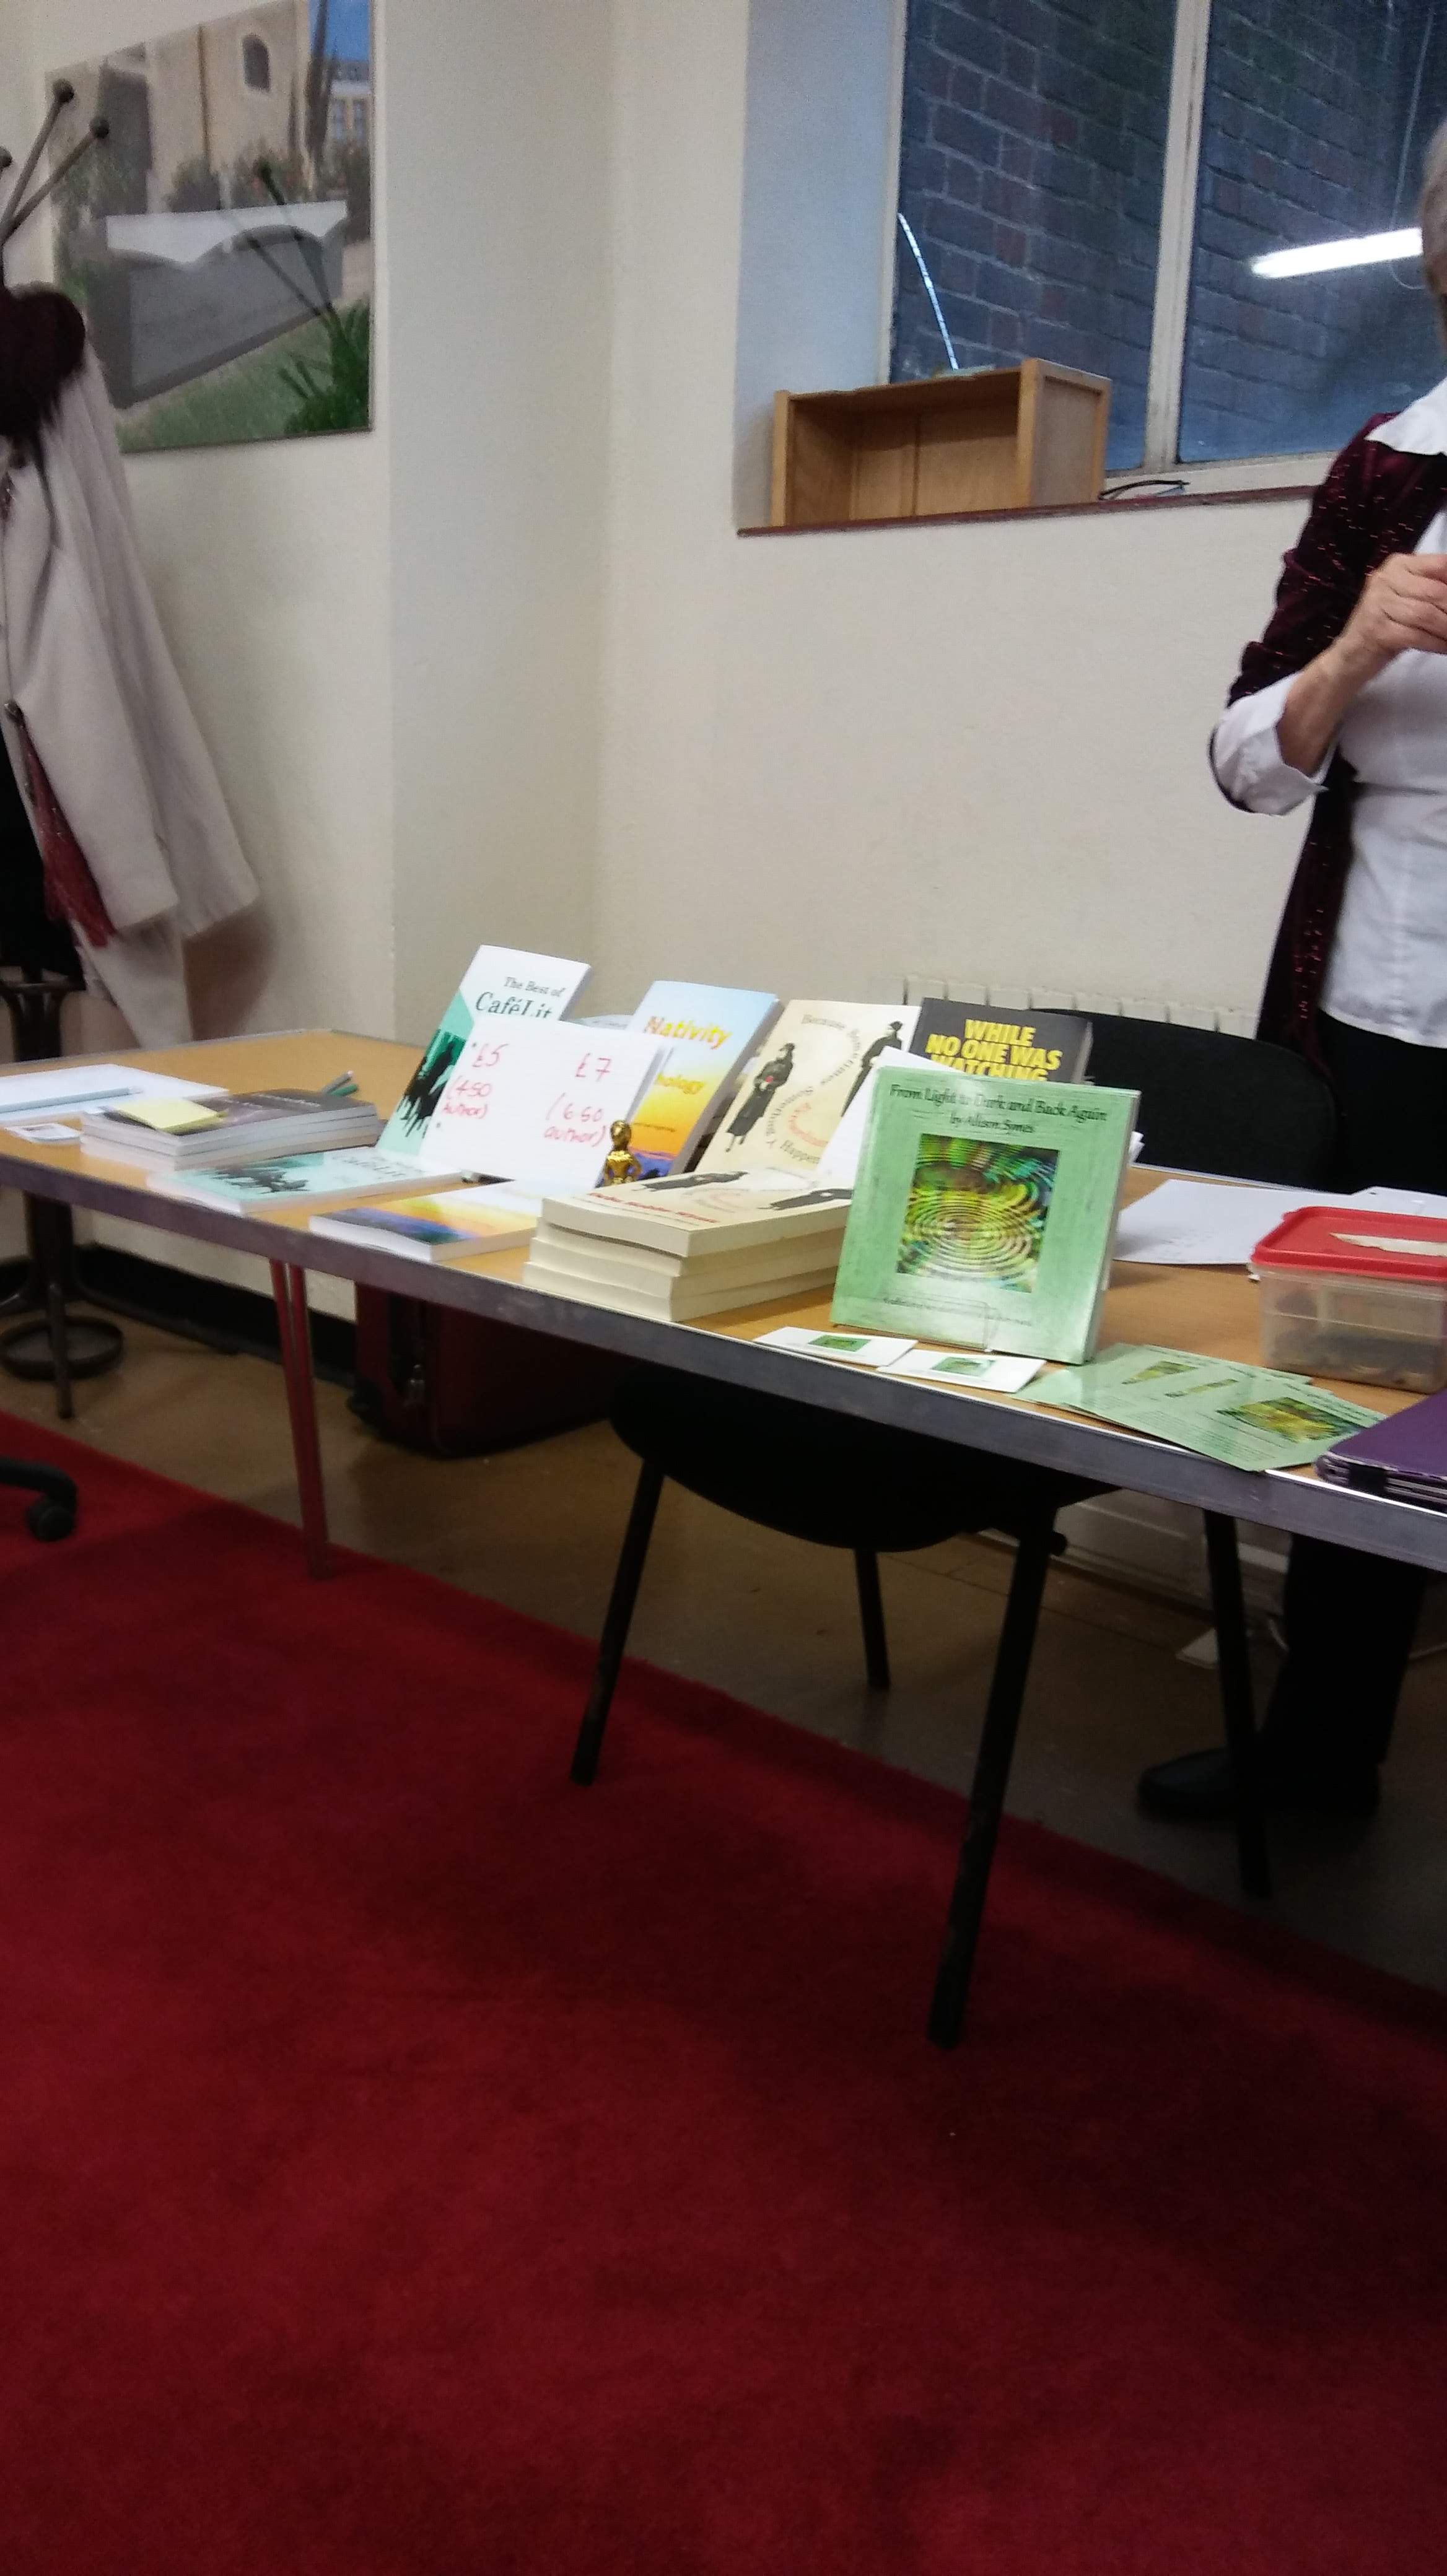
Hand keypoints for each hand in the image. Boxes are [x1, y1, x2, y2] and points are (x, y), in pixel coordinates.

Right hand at [1330, 551, 1446, 682]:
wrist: (1350, 657)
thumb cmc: (1386, 627)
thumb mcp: (1410, 601)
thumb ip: (1434, 591)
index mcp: (1398, 565)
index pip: (1441, 565)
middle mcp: (1386, 579)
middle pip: (1436, 592)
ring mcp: (1378, 603)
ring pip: (1427, 614)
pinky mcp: (1377, 630)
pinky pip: (1417, 635)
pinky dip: (1436, 644)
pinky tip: (1446, 649)